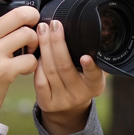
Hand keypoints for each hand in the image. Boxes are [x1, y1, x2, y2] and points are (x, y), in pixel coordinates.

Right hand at [0, 0, 39, 119]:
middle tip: (33, 24)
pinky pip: (31, 59)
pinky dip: (33, 63)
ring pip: (29, 35)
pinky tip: (24, 68)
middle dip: (33, 17)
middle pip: (19, 14)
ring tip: (28, 50)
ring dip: (34, 42)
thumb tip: (10, 5)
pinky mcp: (3, 71)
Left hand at [33, 19, 106, 134]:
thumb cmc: (81, 81)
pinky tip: (37, 52)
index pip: (94, 75)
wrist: (69, 110)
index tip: (86, 57)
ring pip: (50, 71)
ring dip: (44, 47)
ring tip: (42, 30)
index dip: (90, 67)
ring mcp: (63, 100)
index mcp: (95, 85)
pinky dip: (38, 64)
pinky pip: (40, 81)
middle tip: (54, 24)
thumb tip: (96, 30)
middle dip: (57, 42)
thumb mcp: (92, 73)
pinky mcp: (48, 104)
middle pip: (65, 66)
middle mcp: (80, 94)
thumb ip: (93, 57)